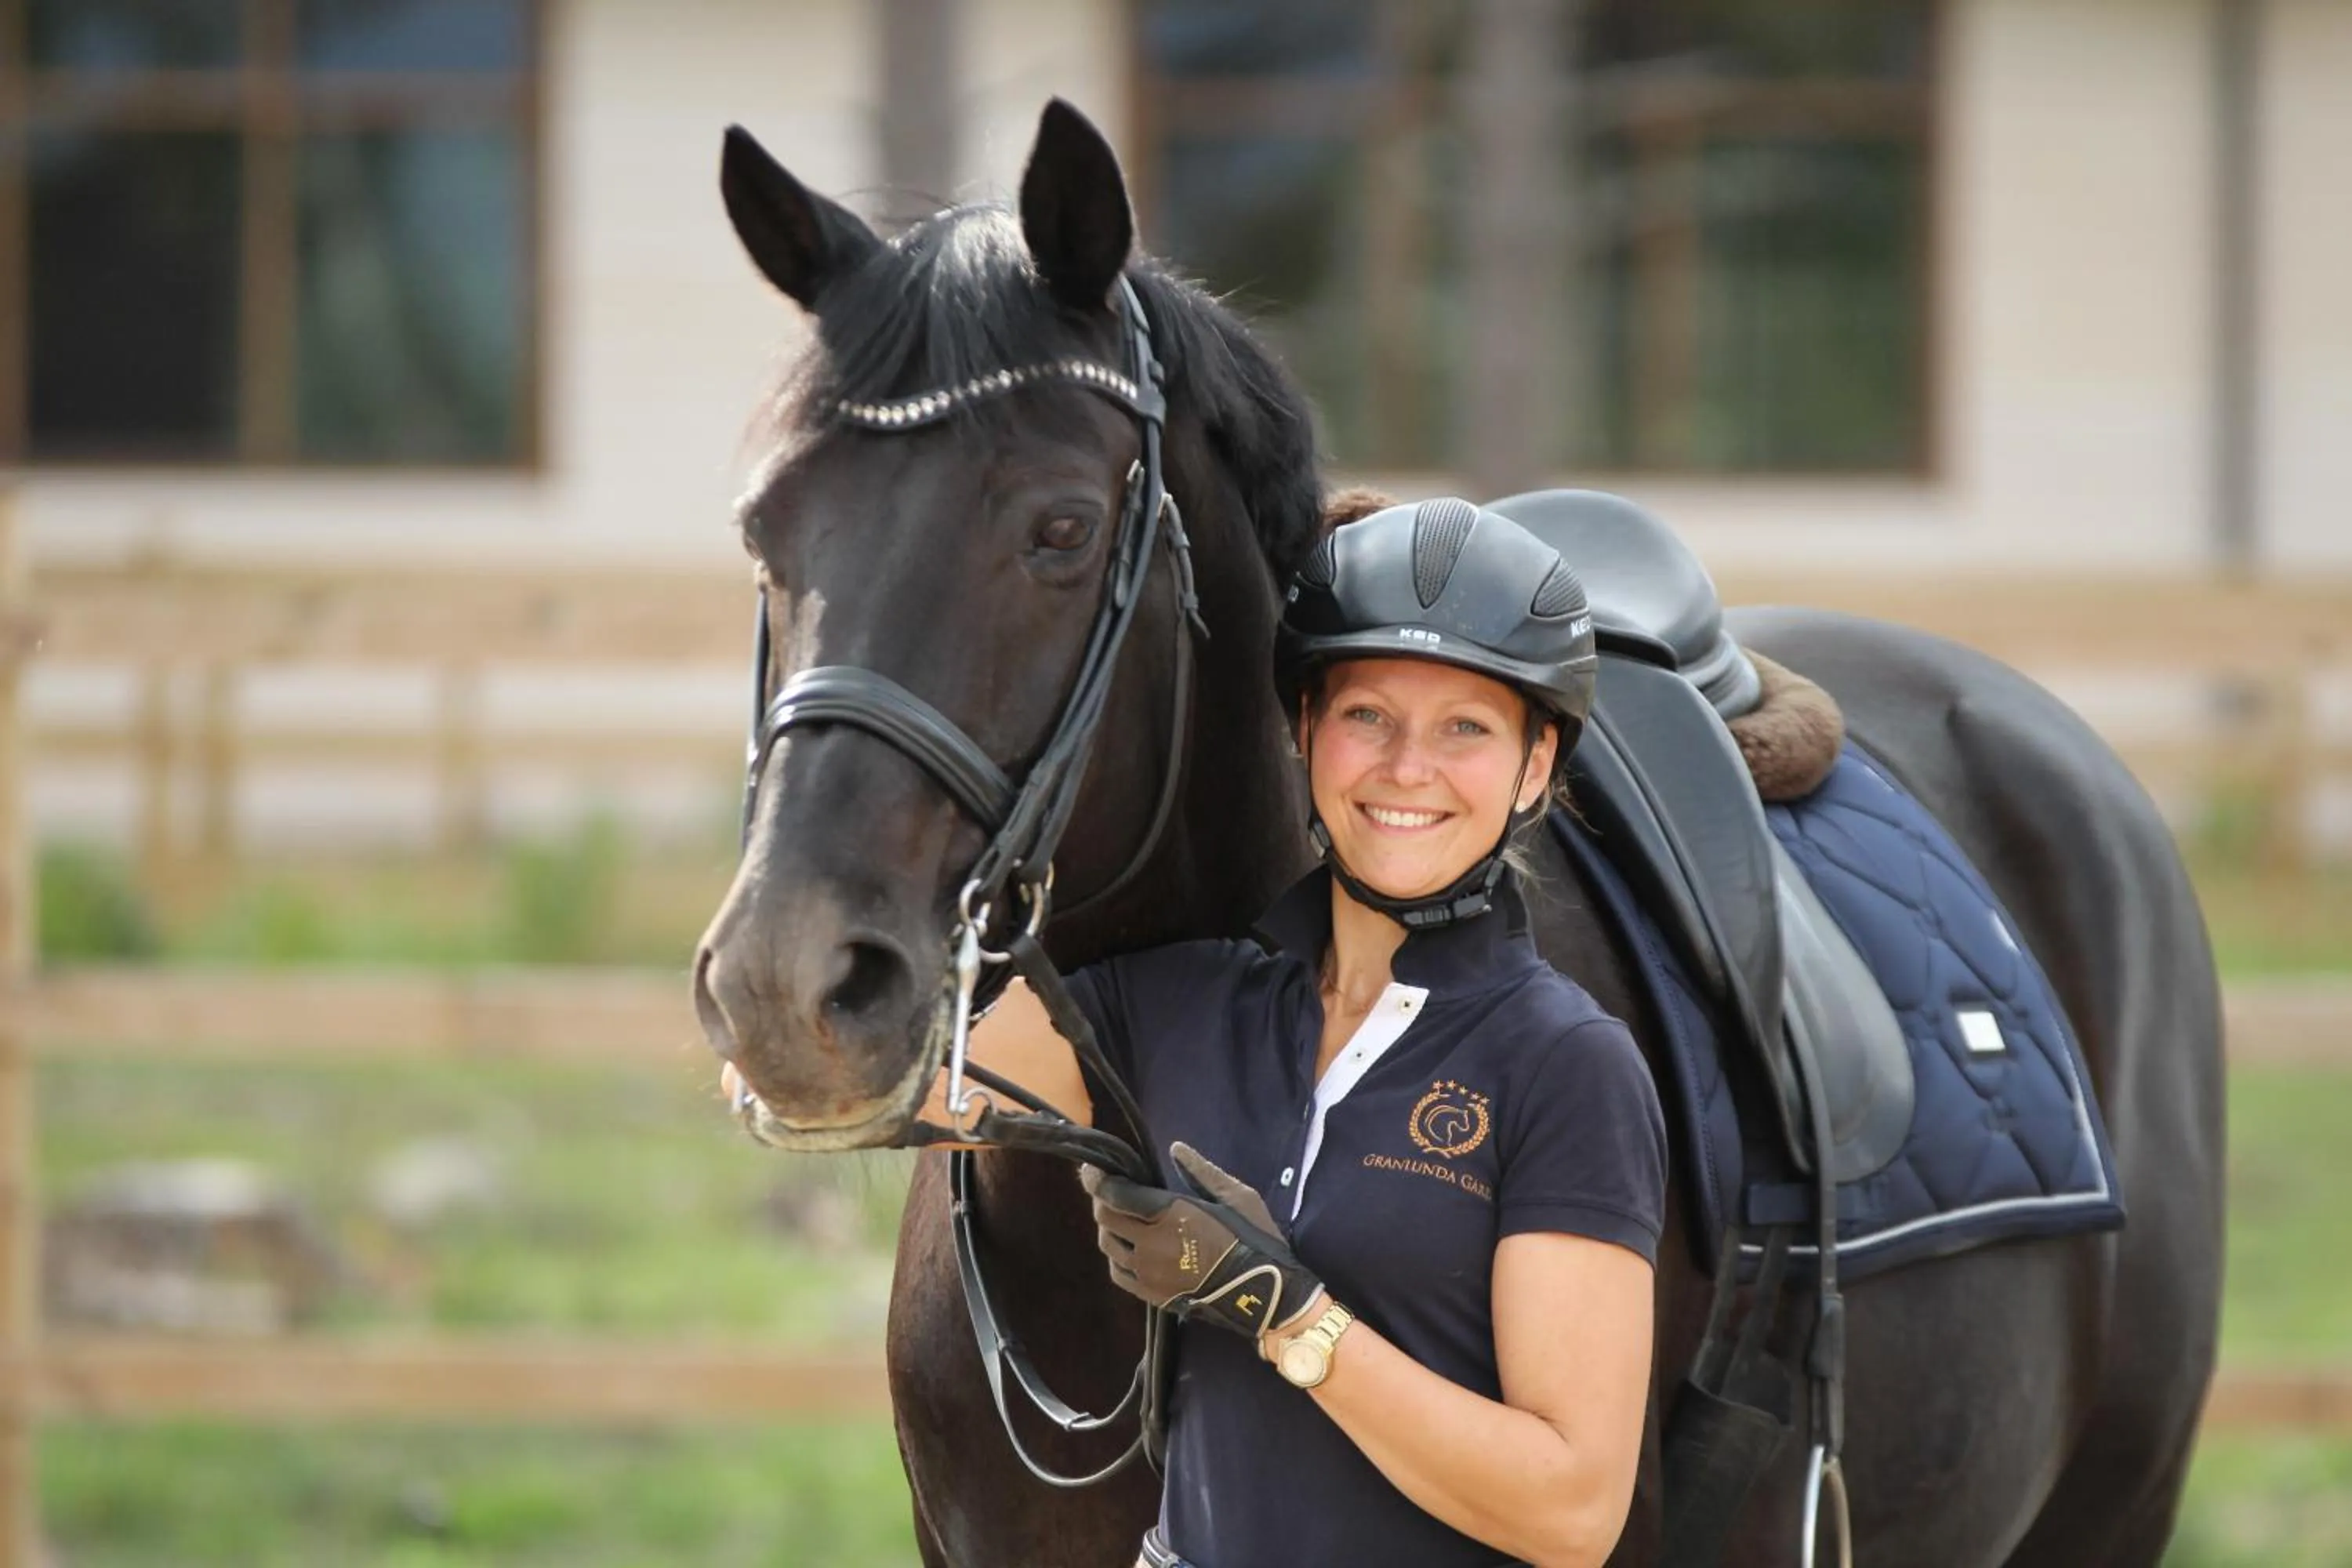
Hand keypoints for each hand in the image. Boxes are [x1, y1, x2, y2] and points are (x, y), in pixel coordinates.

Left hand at [1081, 1141, 1324, 1343]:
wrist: (1265, 1295)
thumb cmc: (1254, 1240)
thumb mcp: (1237, 1197)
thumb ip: (1201, 1171)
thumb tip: (1176, 1149)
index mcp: (1171, 1214)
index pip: (1116, 1193)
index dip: (1097, 1179)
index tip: (1093, 1168)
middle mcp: (1152, 1243)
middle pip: (1106, 1217)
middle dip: (1100, 1199)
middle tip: (1109, 1190)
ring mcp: (1149, 1273)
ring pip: (1108, 1245)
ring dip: (1108, 1227)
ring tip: (1121, 1217)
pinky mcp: (1152, 1296)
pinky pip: (1118, 1273)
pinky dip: (1116, 1256)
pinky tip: (1128, 1247)